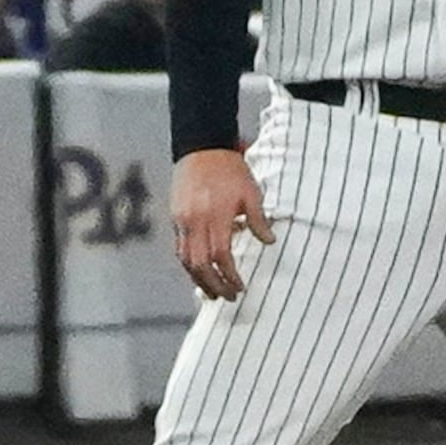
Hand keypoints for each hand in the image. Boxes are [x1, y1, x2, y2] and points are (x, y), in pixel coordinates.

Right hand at [170, 148, 274, 300]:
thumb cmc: (230, 169)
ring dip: (198, 280)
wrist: (202, 147)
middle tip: (228, 297)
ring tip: (212, 292)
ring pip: (186, 260)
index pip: (221, 256)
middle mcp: (195, 221)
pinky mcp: (175, 217)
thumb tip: (270, 242)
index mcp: (215, 216)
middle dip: (214, 285)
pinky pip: (180, 248)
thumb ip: (259, 220)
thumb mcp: (251, 192)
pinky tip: (201, 271)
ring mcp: (182, 220)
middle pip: (200, 265)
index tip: (240, 286)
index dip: (230, 275)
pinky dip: (190, 264)